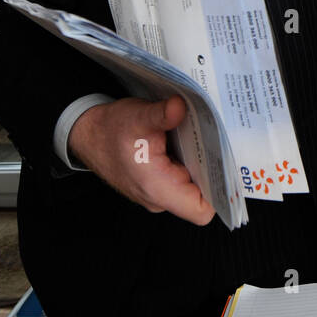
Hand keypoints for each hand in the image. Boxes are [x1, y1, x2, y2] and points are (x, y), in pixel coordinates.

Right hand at [67, 95, 215, 225]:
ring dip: (204, 164)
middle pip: (203, 195)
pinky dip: (192, 161)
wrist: (87, 133)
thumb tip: (180, 106)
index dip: (220, 192)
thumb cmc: (110, 129)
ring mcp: (159, 191)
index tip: (229, 165)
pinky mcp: (159, 182)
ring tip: (214, 138)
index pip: (201, 210)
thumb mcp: (137, 116)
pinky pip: (184, 177)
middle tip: (227, 143)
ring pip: (195, 185)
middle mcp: (161, 197)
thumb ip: (161, 114)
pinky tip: (197, 141)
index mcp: (158, 189)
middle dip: (216, 171)